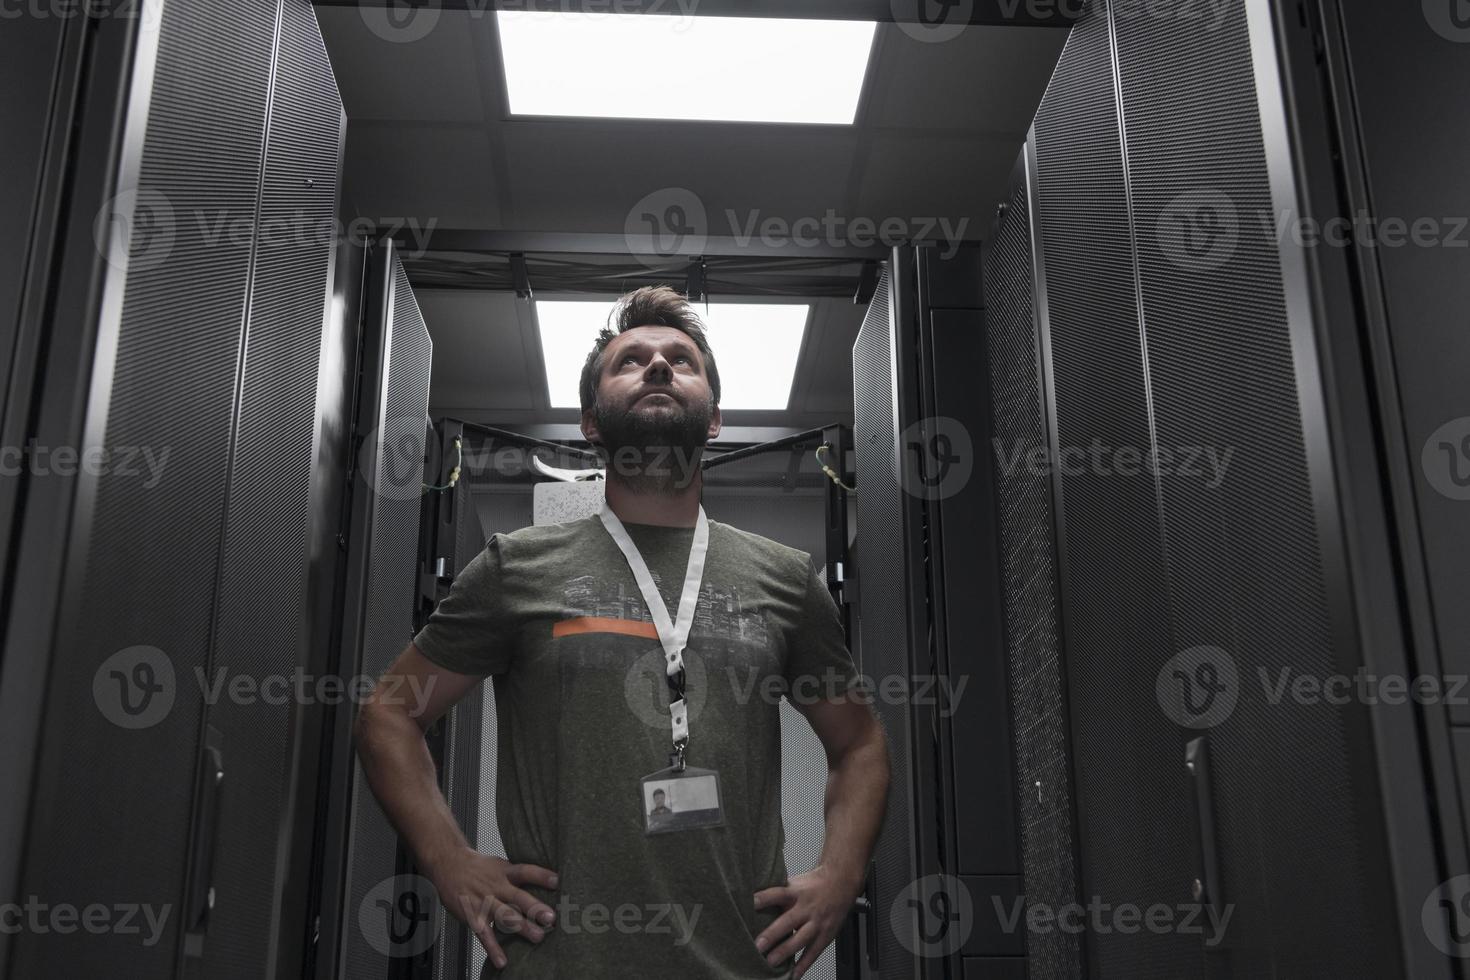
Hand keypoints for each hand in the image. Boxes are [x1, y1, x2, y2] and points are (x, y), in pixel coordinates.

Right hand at [429, 849, 558, 969]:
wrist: (448, 863)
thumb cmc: (478, 867)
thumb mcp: (500, 864)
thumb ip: (518, 875)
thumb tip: (547, 881)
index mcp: (505, 872)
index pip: (525, 871)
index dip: (541, 876)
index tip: (557, 881)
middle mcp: (496, 886)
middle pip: (518, 896)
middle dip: (535, 908)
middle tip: (551, 918)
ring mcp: (484, 902)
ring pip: (504, 915)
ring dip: (521, 927)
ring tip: (538, 937)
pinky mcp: (472, 916)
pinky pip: (484, 935)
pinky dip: (493, 948)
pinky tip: (502, 960)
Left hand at [752, 865, 859, 978]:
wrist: (841, 883)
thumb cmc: (812, 885)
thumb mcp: (794, 883)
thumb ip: (777, 893)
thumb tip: (750, 898)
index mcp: (796, 892)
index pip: (777, 894)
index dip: (763, 899)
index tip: (749, 905)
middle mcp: (807, 908)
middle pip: (788, 921)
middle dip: (772, 935)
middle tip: (758, 946)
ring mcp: (817, 922)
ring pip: (801, 939)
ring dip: (785, 951)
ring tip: (770, 962)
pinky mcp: (826, 935)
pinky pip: (814, 952)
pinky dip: (804, 965)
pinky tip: (793, 974)